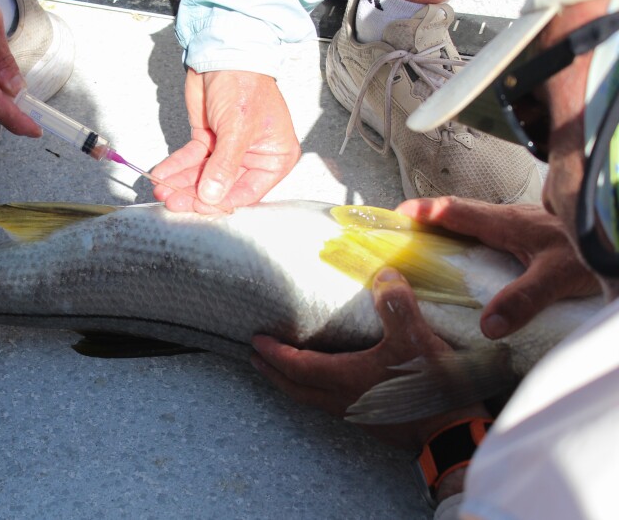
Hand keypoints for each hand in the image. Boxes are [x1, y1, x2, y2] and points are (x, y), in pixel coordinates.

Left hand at [151, 69, 300, 212]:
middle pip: (222, 186)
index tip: (200, 206)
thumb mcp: (238, 129)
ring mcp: (229, 150)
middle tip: (175, 201)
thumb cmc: (246, 83)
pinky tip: (163, 174)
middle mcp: (253, 156)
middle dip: (196, 194)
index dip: (222, 201)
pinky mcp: (209, 140)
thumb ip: (224, 166)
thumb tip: (212, 196)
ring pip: (203, 175)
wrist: (225, 53)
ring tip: (163, 190)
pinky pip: (191, 160)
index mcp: (275, 157)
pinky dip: (176, 167)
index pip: (248, 191)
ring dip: (182, 183)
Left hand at [251, 268, 486, 449]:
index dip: (274, 352)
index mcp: (343, 378)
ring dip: (292, 382)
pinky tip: (326, 380)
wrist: (453, 435)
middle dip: (272, 371)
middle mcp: (341, 399)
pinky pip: (329, 402)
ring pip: (310, 397)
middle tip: (255, 358)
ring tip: (282, 368)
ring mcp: (355, 412)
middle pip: (294, 387)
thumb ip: (397, 306)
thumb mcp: (416, 339)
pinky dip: (315, 389)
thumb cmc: (431, 388)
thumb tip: (383, 274)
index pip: (295, 365)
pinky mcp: (370, 419)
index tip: (256, 340)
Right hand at [397, 196, 599, 338]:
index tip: (396, 214)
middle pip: (459, 212)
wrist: (618, 234)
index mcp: (508, 223)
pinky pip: (489, 231)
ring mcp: (521, 224)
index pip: (456, 211)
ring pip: (474, 220)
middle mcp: (510, 219)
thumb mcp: (559, 276)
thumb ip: (523, 299)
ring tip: (424, 242)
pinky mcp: (531, 233)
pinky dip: (468, 237)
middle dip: (426, 217)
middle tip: (399, 229)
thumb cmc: (594, 248)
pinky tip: (469, 255)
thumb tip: (487, 325)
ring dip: (447, 227)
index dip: (424, 211)